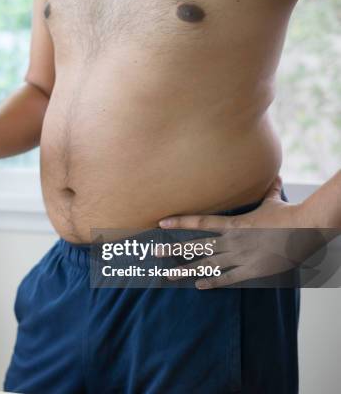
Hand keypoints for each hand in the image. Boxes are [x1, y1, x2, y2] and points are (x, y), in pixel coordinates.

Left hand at [156, 177, 330, 288]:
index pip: (201, 223)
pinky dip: (212, 282)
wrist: (307, 231)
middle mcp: (232, 241)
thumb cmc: (290, 216)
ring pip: (207, 265)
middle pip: (197, 246)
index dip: (179, 222)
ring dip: (186, 271)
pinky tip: (198, 286)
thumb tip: (274, 175)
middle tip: (155, 252)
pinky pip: (228, 279)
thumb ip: (268, 192)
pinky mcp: (252, 271)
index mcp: (234, 224)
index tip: (161, 222)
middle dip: (174, 249)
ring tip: (168, 275)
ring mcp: (240, 257)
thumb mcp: (273, 202)